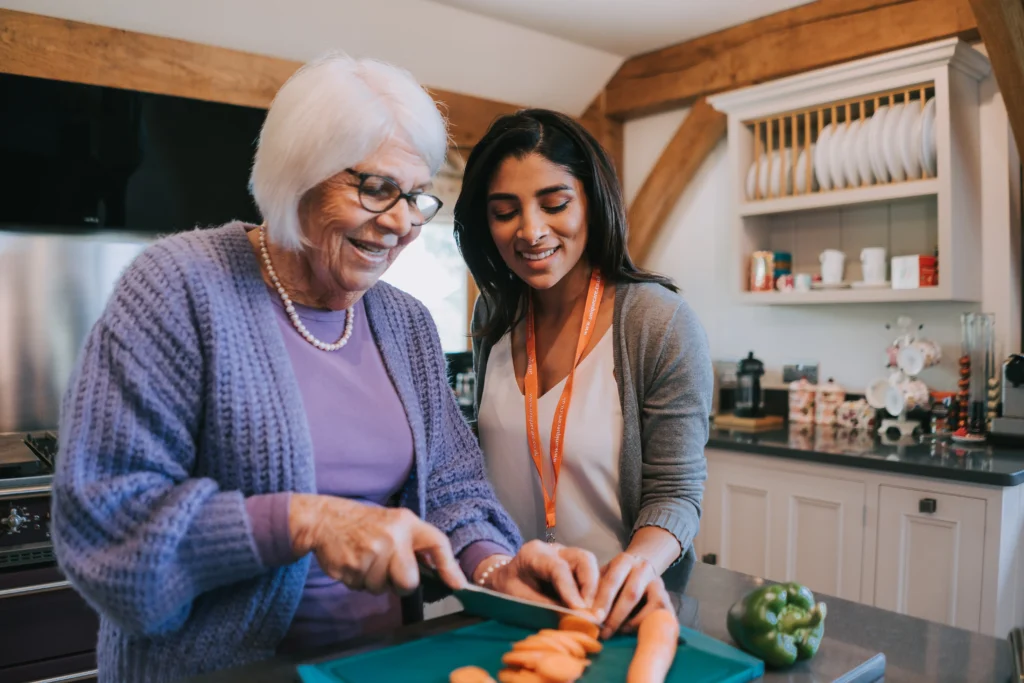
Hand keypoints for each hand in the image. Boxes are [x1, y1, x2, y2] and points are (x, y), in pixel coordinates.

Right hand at [288, 493, 465, 595]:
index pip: (437, 543)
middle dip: (400, 585)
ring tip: (366, 560)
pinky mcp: (351, 566)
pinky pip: (362, 588)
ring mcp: (370, 552)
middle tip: (389, 571)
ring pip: (382, 589)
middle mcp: (392, 536)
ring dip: (374, 581)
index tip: (459, 585)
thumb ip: (416, 545)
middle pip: (409, 582)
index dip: (450, 567)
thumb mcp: (395, 524)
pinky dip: (358, 581)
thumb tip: (443, 574)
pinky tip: (354, 562)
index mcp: (406, 523)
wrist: (327, 519)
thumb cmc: (367, 525)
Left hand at [486, 540, 599, 611]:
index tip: (581, 611)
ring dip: (596, 590)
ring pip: (591, 566)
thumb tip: (571, 617)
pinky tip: (592, 609)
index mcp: (535, 553)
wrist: (505, 578)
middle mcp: (555, 550)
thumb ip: (544, 605)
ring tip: (593, 614)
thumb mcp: (519, 597)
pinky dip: (594, 592)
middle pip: (583, 559)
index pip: (559, 568)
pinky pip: (590, 575)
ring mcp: (567, 555)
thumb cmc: (508, 588)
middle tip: (592, 612)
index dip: (571, 590)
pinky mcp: (574, 566)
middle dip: (591, 585)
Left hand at [592, 552, 672, 638]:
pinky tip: (632, 631)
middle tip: (604, 633)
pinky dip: (646, 625)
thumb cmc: (615, 577)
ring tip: (618, 632)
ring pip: (651, 605)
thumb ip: (595, 589)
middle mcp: (644, 569)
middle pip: (632, 594)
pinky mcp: (667, 598)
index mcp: (624, 560)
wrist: (640, 568)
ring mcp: (658, 583)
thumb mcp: (603, 576)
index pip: (612, 581)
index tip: (593, 618)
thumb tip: (584, 612)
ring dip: (633, 622)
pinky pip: (661, 615)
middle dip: (616, 616)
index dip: (603, 601)